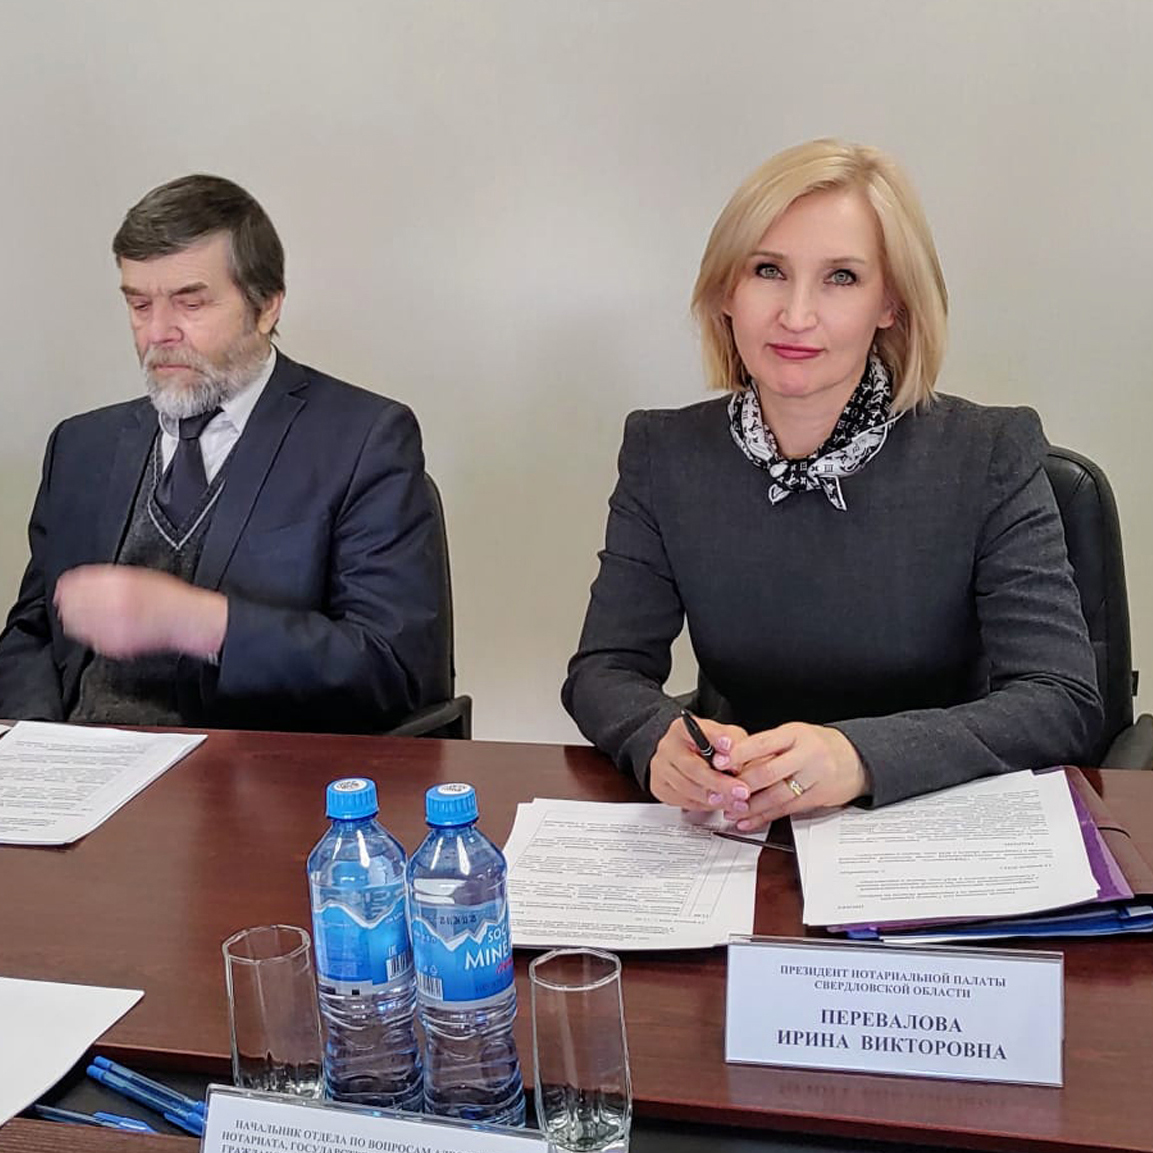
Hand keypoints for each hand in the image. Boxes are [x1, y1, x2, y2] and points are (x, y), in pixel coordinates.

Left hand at [54, 565, 227, 659]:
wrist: (187, 620)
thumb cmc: (167, 598)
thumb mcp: (138, 576)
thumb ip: (108, 579)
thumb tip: (79, 581)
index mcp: (119, 583)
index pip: (76, 584)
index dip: (69, 586)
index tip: (66, 588)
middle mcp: (114, 603)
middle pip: (73, 604)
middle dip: (69, 604)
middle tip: (69, 604)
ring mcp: (114, 626)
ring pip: (77, 624)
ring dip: (76, 621)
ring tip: (80, 618)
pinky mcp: (116, 645)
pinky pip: (92, 640)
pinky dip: (90, 635)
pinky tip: (97, 630)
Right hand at [649, 714, 749, 811]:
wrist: (687, 755)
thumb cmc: (709, 745)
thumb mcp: (727, 736)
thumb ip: (734, 743)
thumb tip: (734, 759)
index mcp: (683, 728)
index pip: (698, 731)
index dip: (715, 739)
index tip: (729, 746)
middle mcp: (667, 746)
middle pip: (692, 768)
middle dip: (719, 783)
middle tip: (741, 791)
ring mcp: (660, 768)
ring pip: (687, 789)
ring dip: (714, 799)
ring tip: (735, 802)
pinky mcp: (659, 787)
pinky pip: (682, 801)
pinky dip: (704, 806)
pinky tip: (720, 804)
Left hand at [724, 722, 868, 830]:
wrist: (857, 759)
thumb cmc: (818, 745)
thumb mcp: (794, 736)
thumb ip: (767, 747)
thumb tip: (731, 759)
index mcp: (795, 733)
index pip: (763, 742)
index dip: (739, 753)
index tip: (719, 761)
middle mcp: (806, 754)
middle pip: (769, 771)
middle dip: (740, 784)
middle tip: (719, 792)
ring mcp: (814, 777)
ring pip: (777, 794)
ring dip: (750, 806)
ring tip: (730, 811)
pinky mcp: (817, 797)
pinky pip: (787, 809)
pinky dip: (765, 816)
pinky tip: (748, 820)